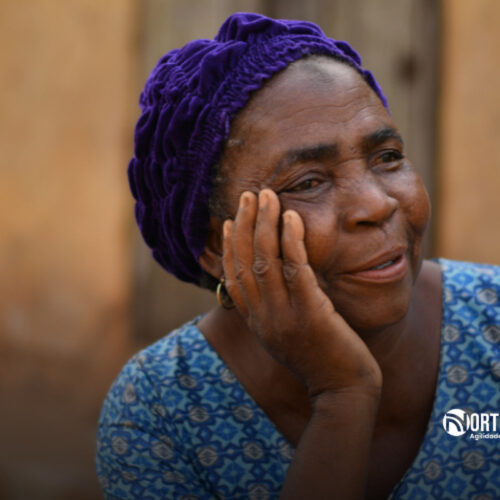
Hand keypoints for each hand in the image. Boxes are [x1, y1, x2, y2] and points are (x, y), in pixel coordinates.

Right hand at [222, 189, 381, 397]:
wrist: (343, 391)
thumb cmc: (320, 359)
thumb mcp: (286, 335)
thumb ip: (274, 308)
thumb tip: (272, 279)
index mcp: (256, 322)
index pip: (233, 278)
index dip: (227, 246)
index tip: (228, 221)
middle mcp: (263, 318)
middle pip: (245, 263)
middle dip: (243, 225)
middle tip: (248, 195)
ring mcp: (284, 317)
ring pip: (265, 261)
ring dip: (263, 224)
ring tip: (266, 196)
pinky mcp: (310, 314)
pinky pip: (296, 270)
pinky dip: (291, 241)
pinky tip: (292, 217)